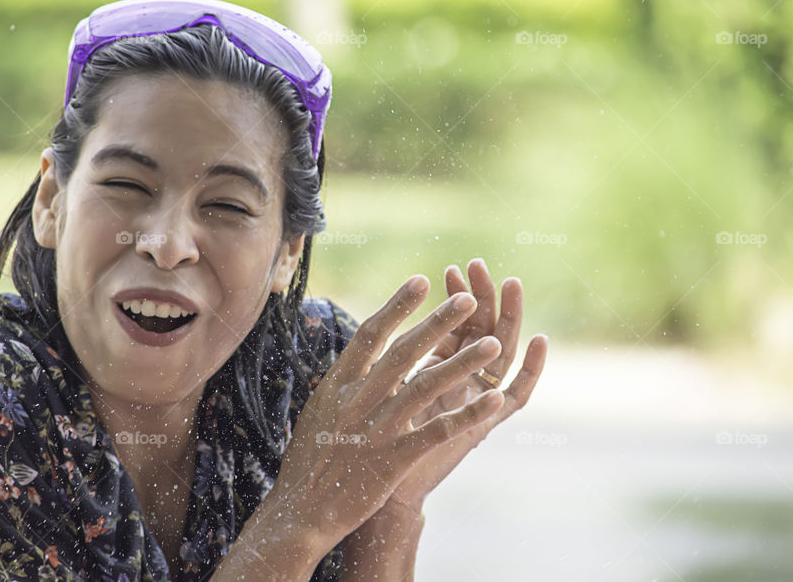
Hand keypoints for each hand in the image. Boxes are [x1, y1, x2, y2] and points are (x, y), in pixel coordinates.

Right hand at [250, 274, 506, 558]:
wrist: (299, 510)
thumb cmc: (308, 461)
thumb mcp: (319, 411)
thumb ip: (344, 383)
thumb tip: (363, 354)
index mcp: (338, 384)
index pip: (371, 334)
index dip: (397, 305)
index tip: (420, 281)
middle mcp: (358, 400)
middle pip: (404, 351)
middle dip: (439, 322)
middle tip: (468, 299)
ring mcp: (377, 429)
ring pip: (427, 386)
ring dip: (463, 363)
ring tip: (492, 343)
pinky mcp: (395, 459)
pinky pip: (438, 431)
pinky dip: (468, 414)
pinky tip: (493, 399)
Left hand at [386, 258, 547, 511]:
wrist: (381, 493)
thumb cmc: (372, 444)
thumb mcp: (377, 395)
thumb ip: (384, 364)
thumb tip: (371, 327)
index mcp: (434, 374)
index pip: (449, 327)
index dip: (450, 300)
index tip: (446, 270)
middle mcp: (458, 386)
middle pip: (477, 331)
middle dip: (480, 297)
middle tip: (481, 265)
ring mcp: (476, 404)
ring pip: (501, 353)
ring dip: (508, 317)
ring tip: (512, 283)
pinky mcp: (486, 427)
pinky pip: (519, 395)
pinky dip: (534, 368)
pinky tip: (541, 340)